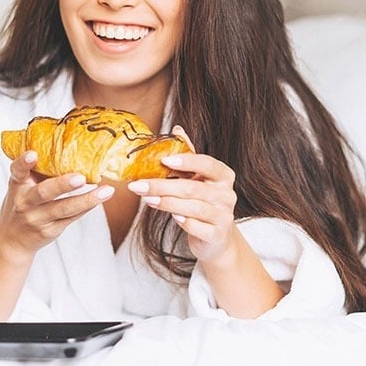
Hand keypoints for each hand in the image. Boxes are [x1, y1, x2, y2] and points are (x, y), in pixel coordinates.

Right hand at [0, 151, 114, 263]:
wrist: (12, 239)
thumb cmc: (22, 203)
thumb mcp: (22, 186)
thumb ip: (38, 171)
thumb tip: (69, 148)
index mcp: (17, 185)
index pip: (17, 171)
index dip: (24, 162)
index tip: (33, 154)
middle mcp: (25, 202)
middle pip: (44, 192)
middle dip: (62, 185)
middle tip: (80, 177)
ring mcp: (37, 218)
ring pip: (64, 208)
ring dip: (87, 199)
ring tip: (106, 191)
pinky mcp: (50, 231)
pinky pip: (71, 217)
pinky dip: (87, 206)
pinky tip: (100, 199)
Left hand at [127, 125, 239, 263]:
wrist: (216, 237)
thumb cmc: (203, 202)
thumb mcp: (198, 178)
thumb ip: (189, 154)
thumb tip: (177, 129)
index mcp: (223, 176)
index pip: (207, 164)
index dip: (187, 161)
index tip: (165, 160)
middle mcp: (227, 194)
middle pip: (192, 187)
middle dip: (163, 185)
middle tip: (138, 184)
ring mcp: (224, 215)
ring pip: (193, 207)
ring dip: (167, 202)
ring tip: (146, 198)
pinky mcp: (217, 234)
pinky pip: (198, 227)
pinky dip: (184, 222)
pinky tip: (171, 216)